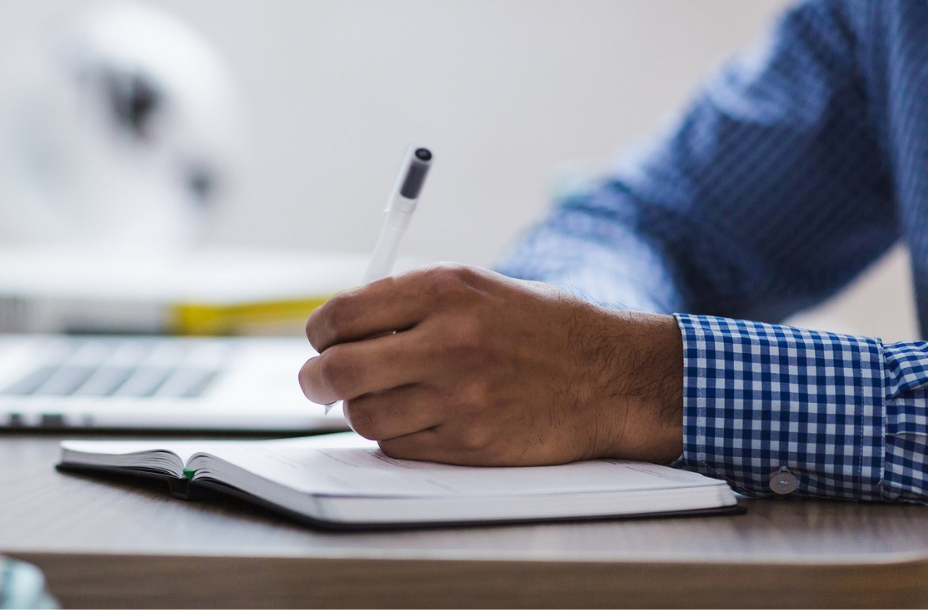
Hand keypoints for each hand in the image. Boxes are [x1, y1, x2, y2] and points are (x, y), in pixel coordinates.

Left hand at [299, 264, 683, 465]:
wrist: (611, 377)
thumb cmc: (540, 328)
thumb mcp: (478, 289)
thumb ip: (410, 303)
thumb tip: (339, 330)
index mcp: (445, 290)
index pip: (342, 315)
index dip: (320, 332)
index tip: (322, 340)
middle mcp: (448, 341)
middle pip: (337, 370)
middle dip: (316, 379)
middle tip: (318, 382)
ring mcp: (458, 397)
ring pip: (362, 415)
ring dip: (360, 410)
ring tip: (383, 398)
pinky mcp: (469, 443)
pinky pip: (397, 446)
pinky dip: (395, 436)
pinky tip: (418, 418)